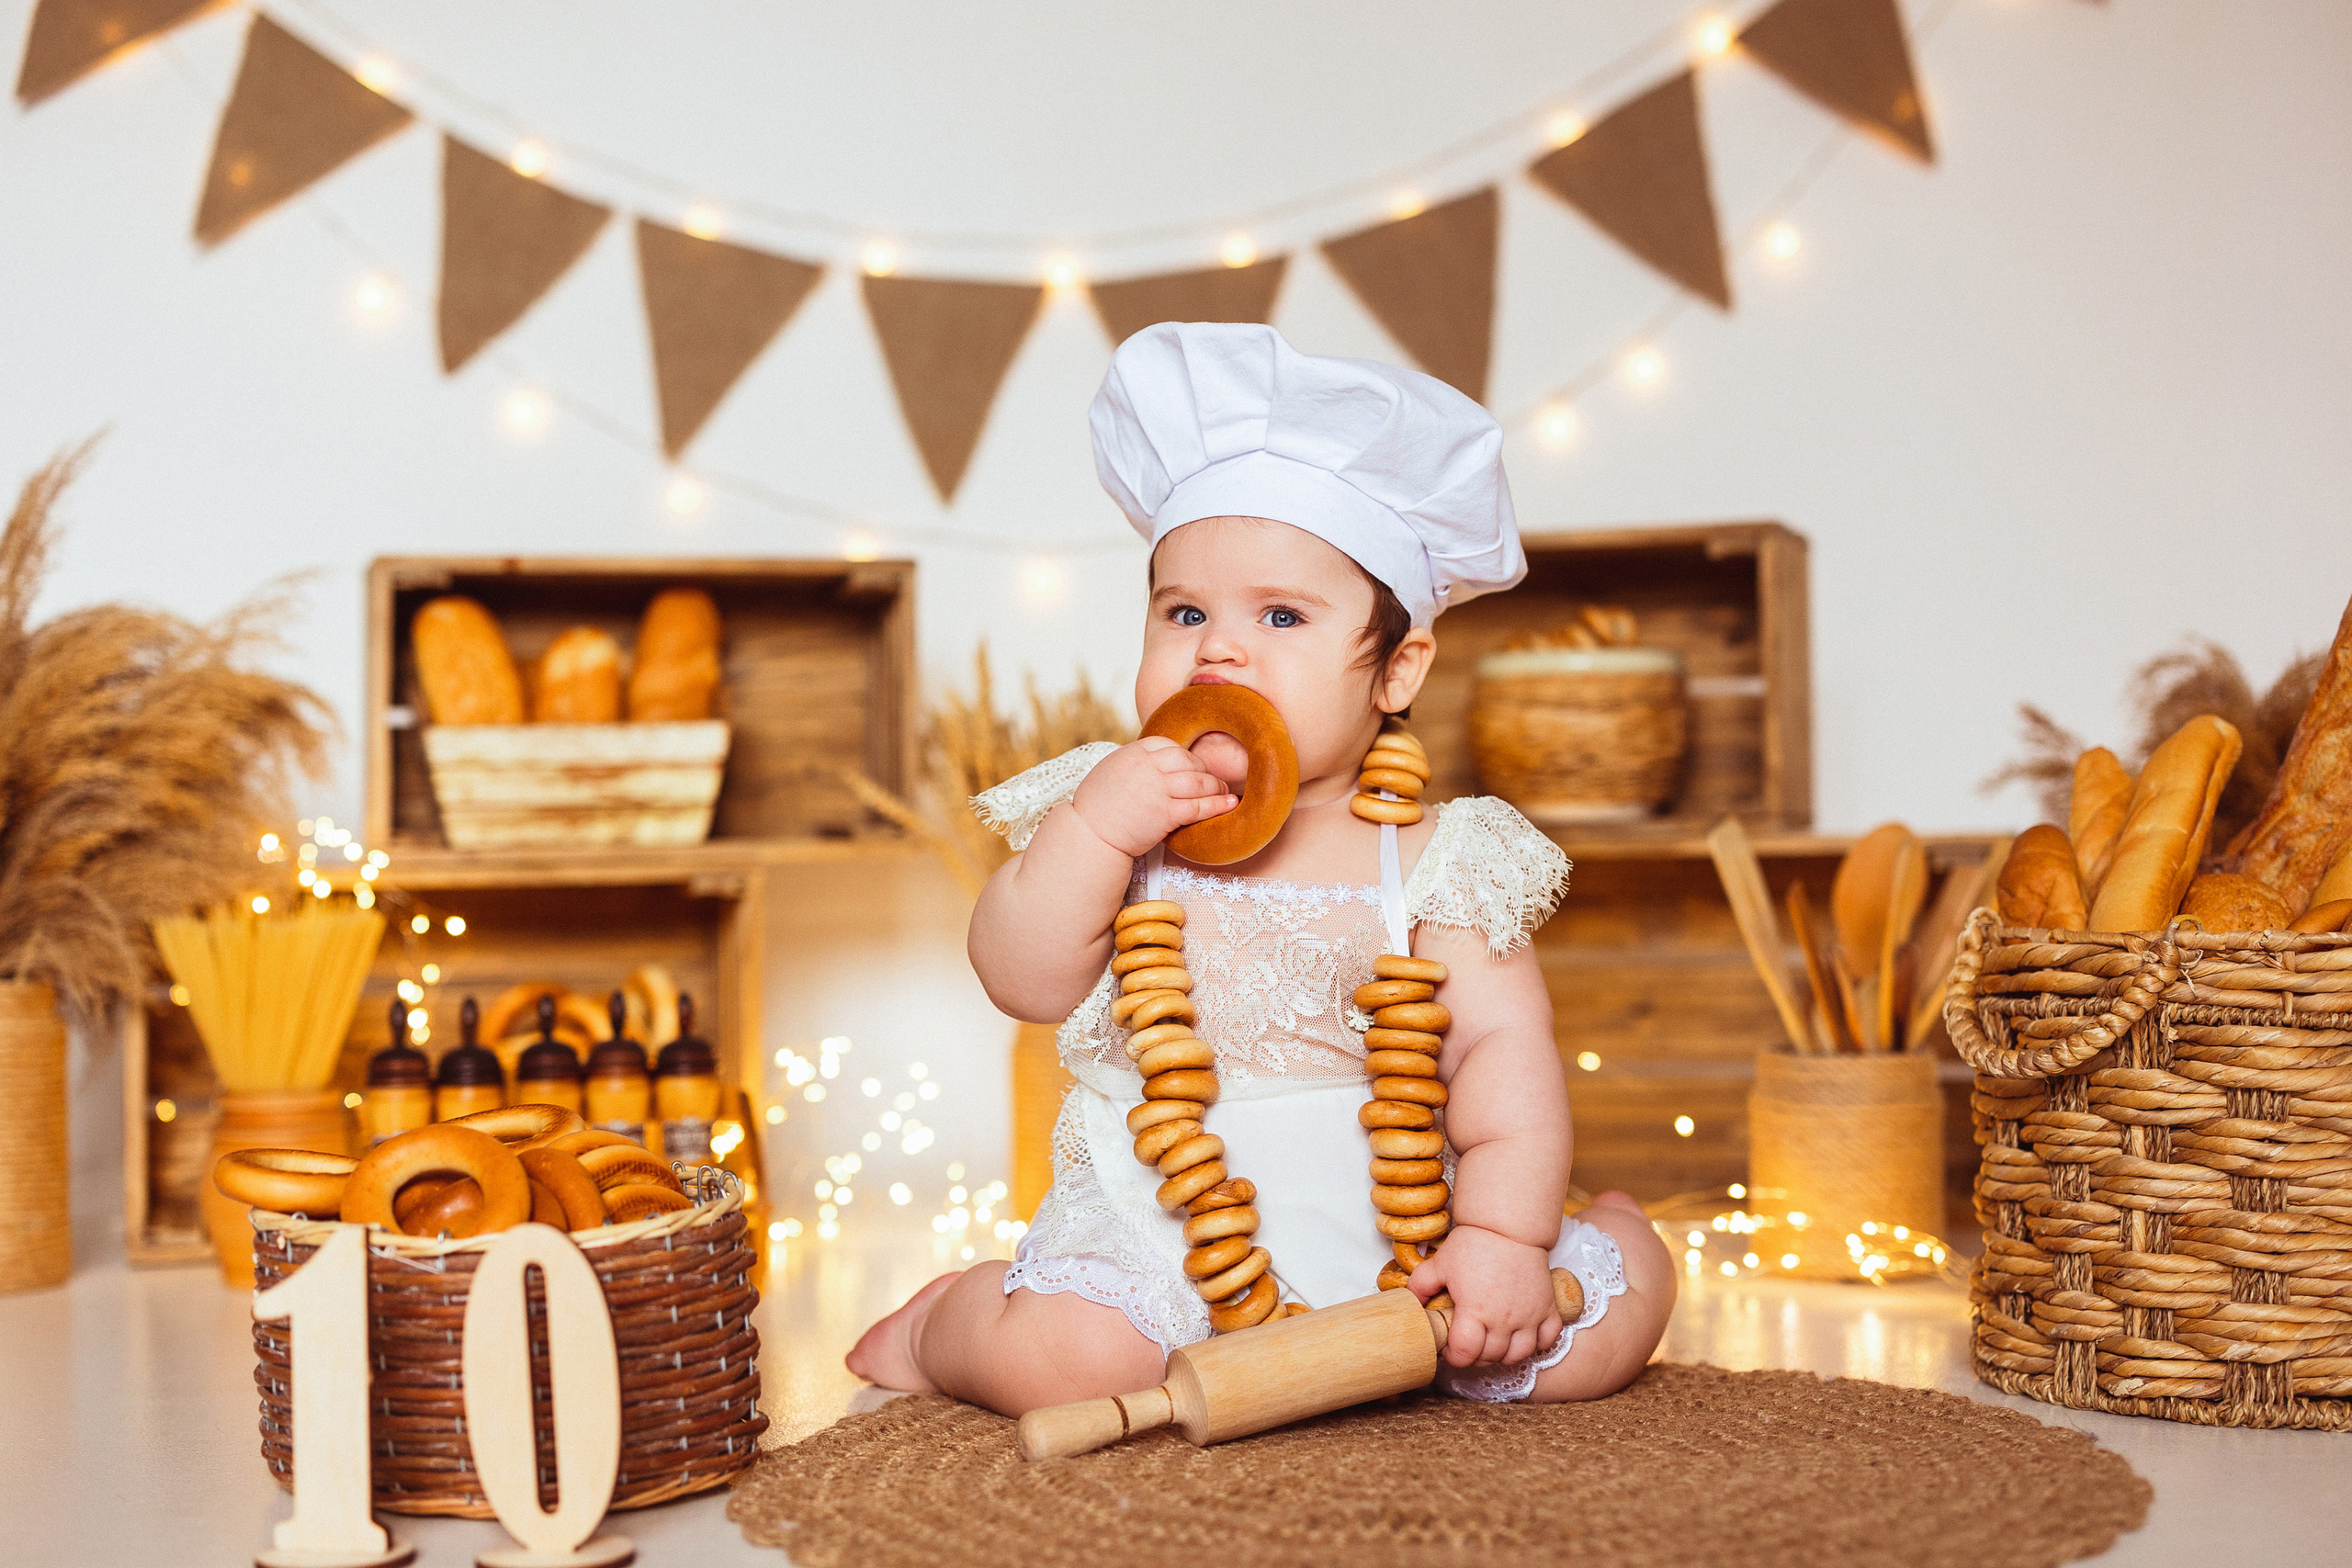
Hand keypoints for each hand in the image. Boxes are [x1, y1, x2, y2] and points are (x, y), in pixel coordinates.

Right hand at [1068, 737, 1237, 858]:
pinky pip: (1198, 807)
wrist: (1088, 834)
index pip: (1171, 746)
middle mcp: (1147, 766)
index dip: (1187, 759)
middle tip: (1215, 783)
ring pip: (1199, 783)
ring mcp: (1157, 790)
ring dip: (1216, 788)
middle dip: (1206, 773)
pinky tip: (1230, 805)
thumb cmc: (1098, 806)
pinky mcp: (1164, 814)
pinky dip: (1218, 806)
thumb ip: (1137, 762)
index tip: (1194, 770)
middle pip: (1190, 762)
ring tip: (1225, 794)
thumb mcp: (1113, 770)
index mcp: (1134, 752)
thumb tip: (1161, 760)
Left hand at [1408, 1224, 1561, 1368]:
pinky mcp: (1548, 1308)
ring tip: (1493, 1340)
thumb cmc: (1475, 1243)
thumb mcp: (1440, 1263)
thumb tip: (1409, 1304)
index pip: (1464, 1354)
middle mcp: (1504, 1319)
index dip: (1453, 1356)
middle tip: (1469, 1341)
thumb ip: (1420, 1285)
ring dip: (1503, 1354)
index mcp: (1475, 1311)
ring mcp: (1529, 1316)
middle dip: (1475, 1355)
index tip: (1450, 1346)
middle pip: (1489, 1358)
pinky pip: (1547, 1340)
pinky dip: (1536, 1344)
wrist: (1509, 1227)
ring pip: (1518, 1355)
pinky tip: (1522, 1334)